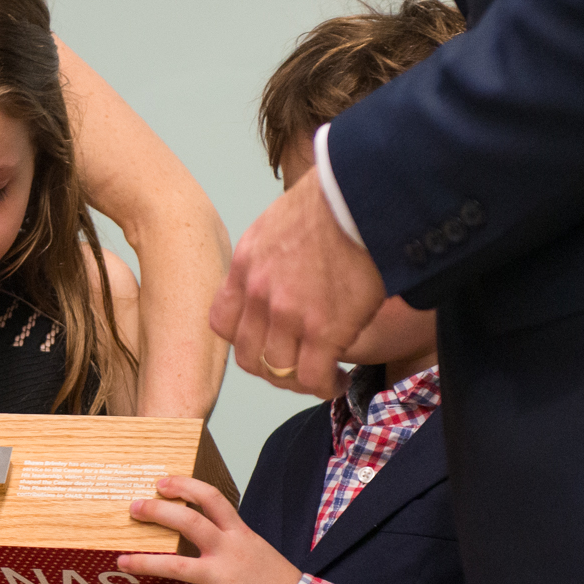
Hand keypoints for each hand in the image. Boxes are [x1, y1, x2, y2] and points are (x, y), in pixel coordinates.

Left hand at [115, 477, 301, 583]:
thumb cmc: (275, 583)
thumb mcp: (256, 550)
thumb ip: (229, 539)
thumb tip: (194, 528)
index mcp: (241, 533)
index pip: (212, 498)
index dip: (184, 486)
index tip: (161, 482)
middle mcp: (231, 551)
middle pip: (189, 522)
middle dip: (157, 512)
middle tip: (134, 509)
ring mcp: (225, 578)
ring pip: (177, 565)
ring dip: (145, 562)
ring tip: (122, 561)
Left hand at [209, 169, 383, 397]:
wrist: (362, 196)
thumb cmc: (332, 202)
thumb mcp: (279, 225)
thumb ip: (271, 260)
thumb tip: (286, 279)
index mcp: (245, 266)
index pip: (222, 323)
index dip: (243, 340)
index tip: (266, 344)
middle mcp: (258, 293)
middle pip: (248, 356)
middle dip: (271, 369)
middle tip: (296, 369)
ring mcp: (288, 314)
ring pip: (278, 371)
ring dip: (300, 382)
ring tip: (323, 377)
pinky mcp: (323, 330)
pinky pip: (313, 376)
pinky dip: (324, 386)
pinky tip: (339, 379)